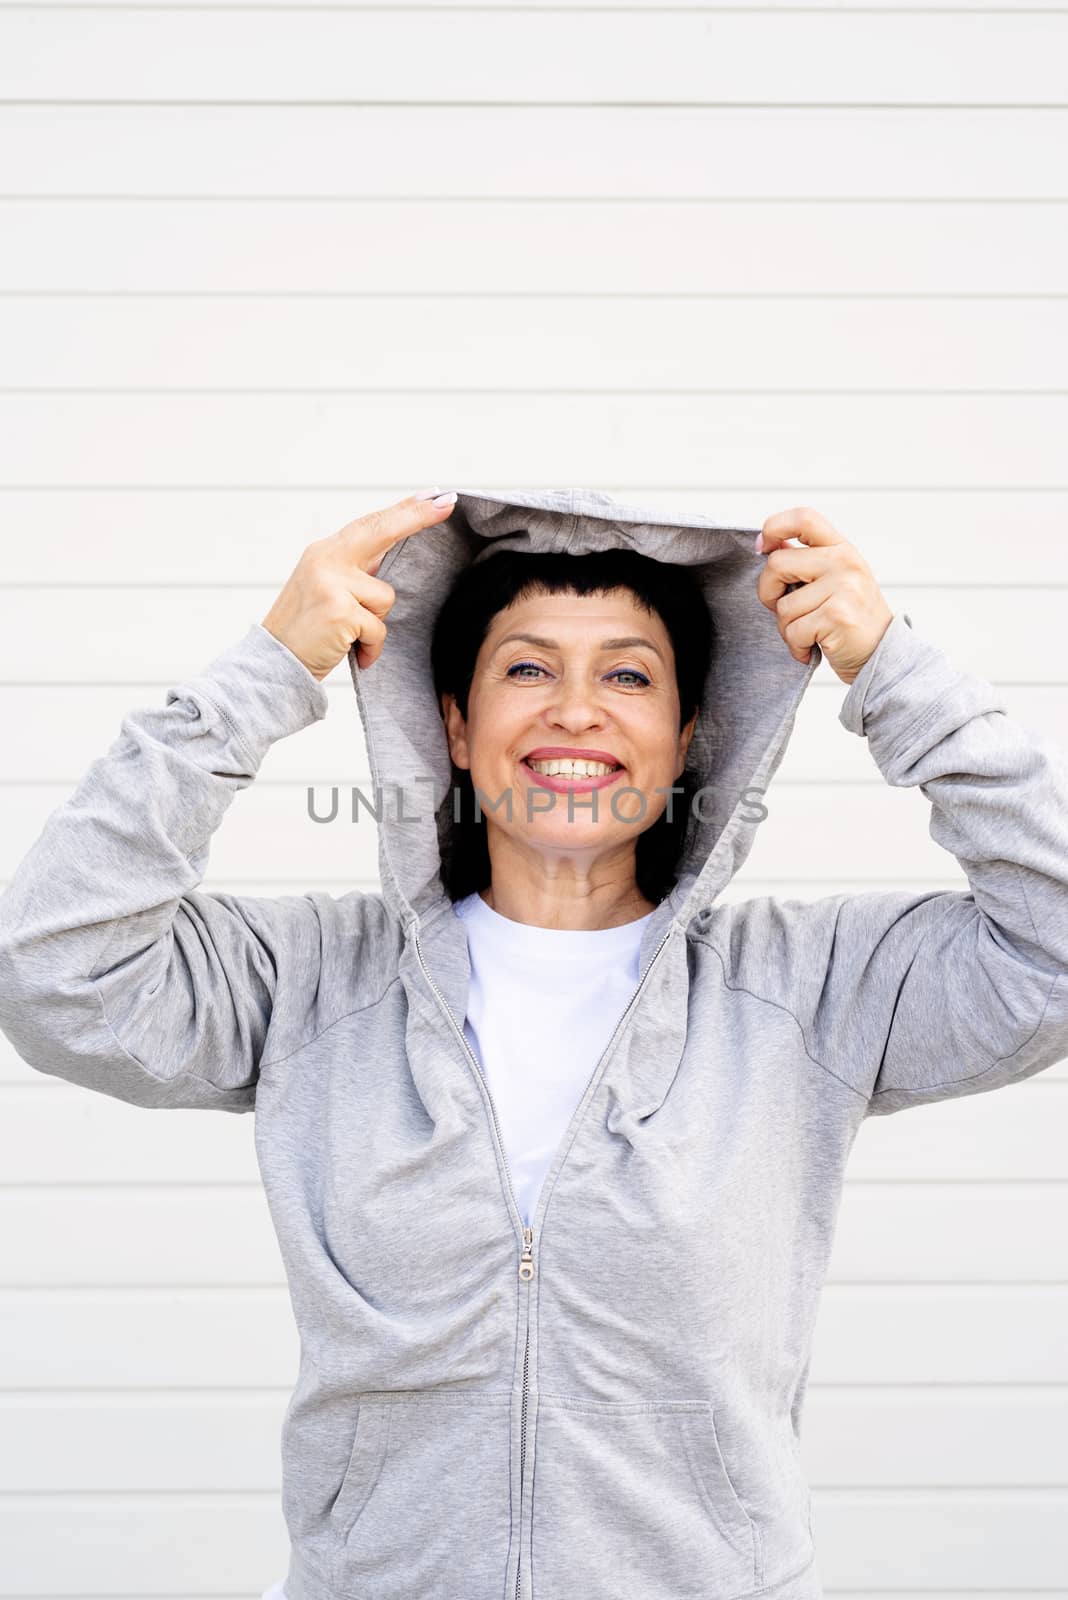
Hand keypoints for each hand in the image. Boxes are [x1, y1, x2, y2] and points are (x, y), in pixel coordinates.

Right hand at [260, 489, 456, 678]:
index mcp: (324, 551)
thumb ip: (353, 572)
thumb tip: (390, 557)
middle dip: (417, 516)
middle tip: (447, 502)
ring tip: (348, 636)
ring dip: (375, 624)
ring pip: (386, 597)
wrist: (273, 666)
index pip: (370, 524)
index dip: (404, 510)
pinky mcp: (339, 610)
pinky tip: (351, 652)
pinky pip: (378, 628)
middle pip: (382, 531)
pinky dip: (370, 646)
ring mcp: (331, 583)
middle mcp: (325, 559)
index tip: (434, 495)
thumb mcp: (325, 590)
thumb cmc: (305, 632)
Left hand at [755, 507, 893, 684]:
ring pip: (783, 606)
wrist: (880, 652)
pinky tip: (812, 646)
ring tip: (809, 632)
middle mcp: (844, 562)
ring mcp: (843, 587)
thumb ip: (805, 562)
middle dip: (768, 593)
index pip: (803, 518)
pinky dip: (796, 646)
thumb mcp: (834, 578)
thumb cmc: (850, 616)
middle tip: (784, 609)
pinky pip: (793, 631)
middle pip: (777, 564)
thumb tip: (767, 547)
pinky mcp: (837, 616)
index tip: (763, 548)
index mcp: (840, 547)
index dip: (774, 527)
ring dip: (787, 628)